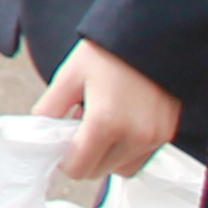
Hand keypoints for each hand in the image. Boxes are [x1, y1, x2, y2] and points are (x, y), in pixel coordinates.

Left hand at [37, 37, 182, 180]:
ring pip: (121, 169)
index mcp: (105, 123)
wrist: (149, 36)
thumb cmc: (106, 54)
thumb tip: (40, 133)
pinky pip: (140, 158)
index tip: (59, 141)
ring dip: (105, 157)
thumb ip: (49, 109)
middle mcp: (134, 137)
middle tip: (77, 127)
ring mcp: (154, 138)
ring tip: (99, 123)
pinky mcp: (167, 135)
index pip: (78, 167)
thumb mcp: (68, 76)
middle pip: (98, 172)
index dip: (63, 158)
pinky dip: (125, 151)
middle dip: (83, 156)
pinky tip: (117, 124)